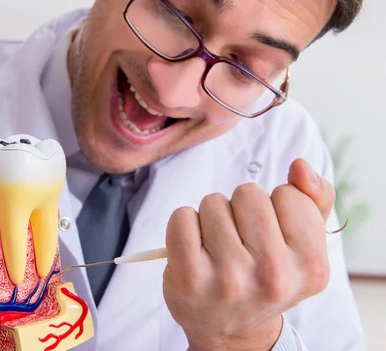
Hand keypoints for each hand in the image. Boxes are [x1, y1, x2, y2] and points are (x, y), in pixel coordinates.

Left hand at [163, 159, 334, 350]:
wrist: (229, 329)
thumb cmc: (265, 274)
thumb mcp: (303, 244)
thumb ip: (314, 199)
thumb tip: (300, 165)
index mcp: (311, 266)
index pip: (288, 194)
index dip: (275, 206)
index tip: (270, 235)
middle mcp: (273, 276)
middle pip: (248, 193)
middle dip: (241, 207)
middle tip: (241, 240)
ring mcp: (229, 279)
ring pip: (213, 202)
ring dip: (212, 216)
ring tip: (218, 248)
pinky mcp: (189, 279)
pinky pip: (181, 217)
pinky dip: (184, 223)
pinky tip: (193, 248)